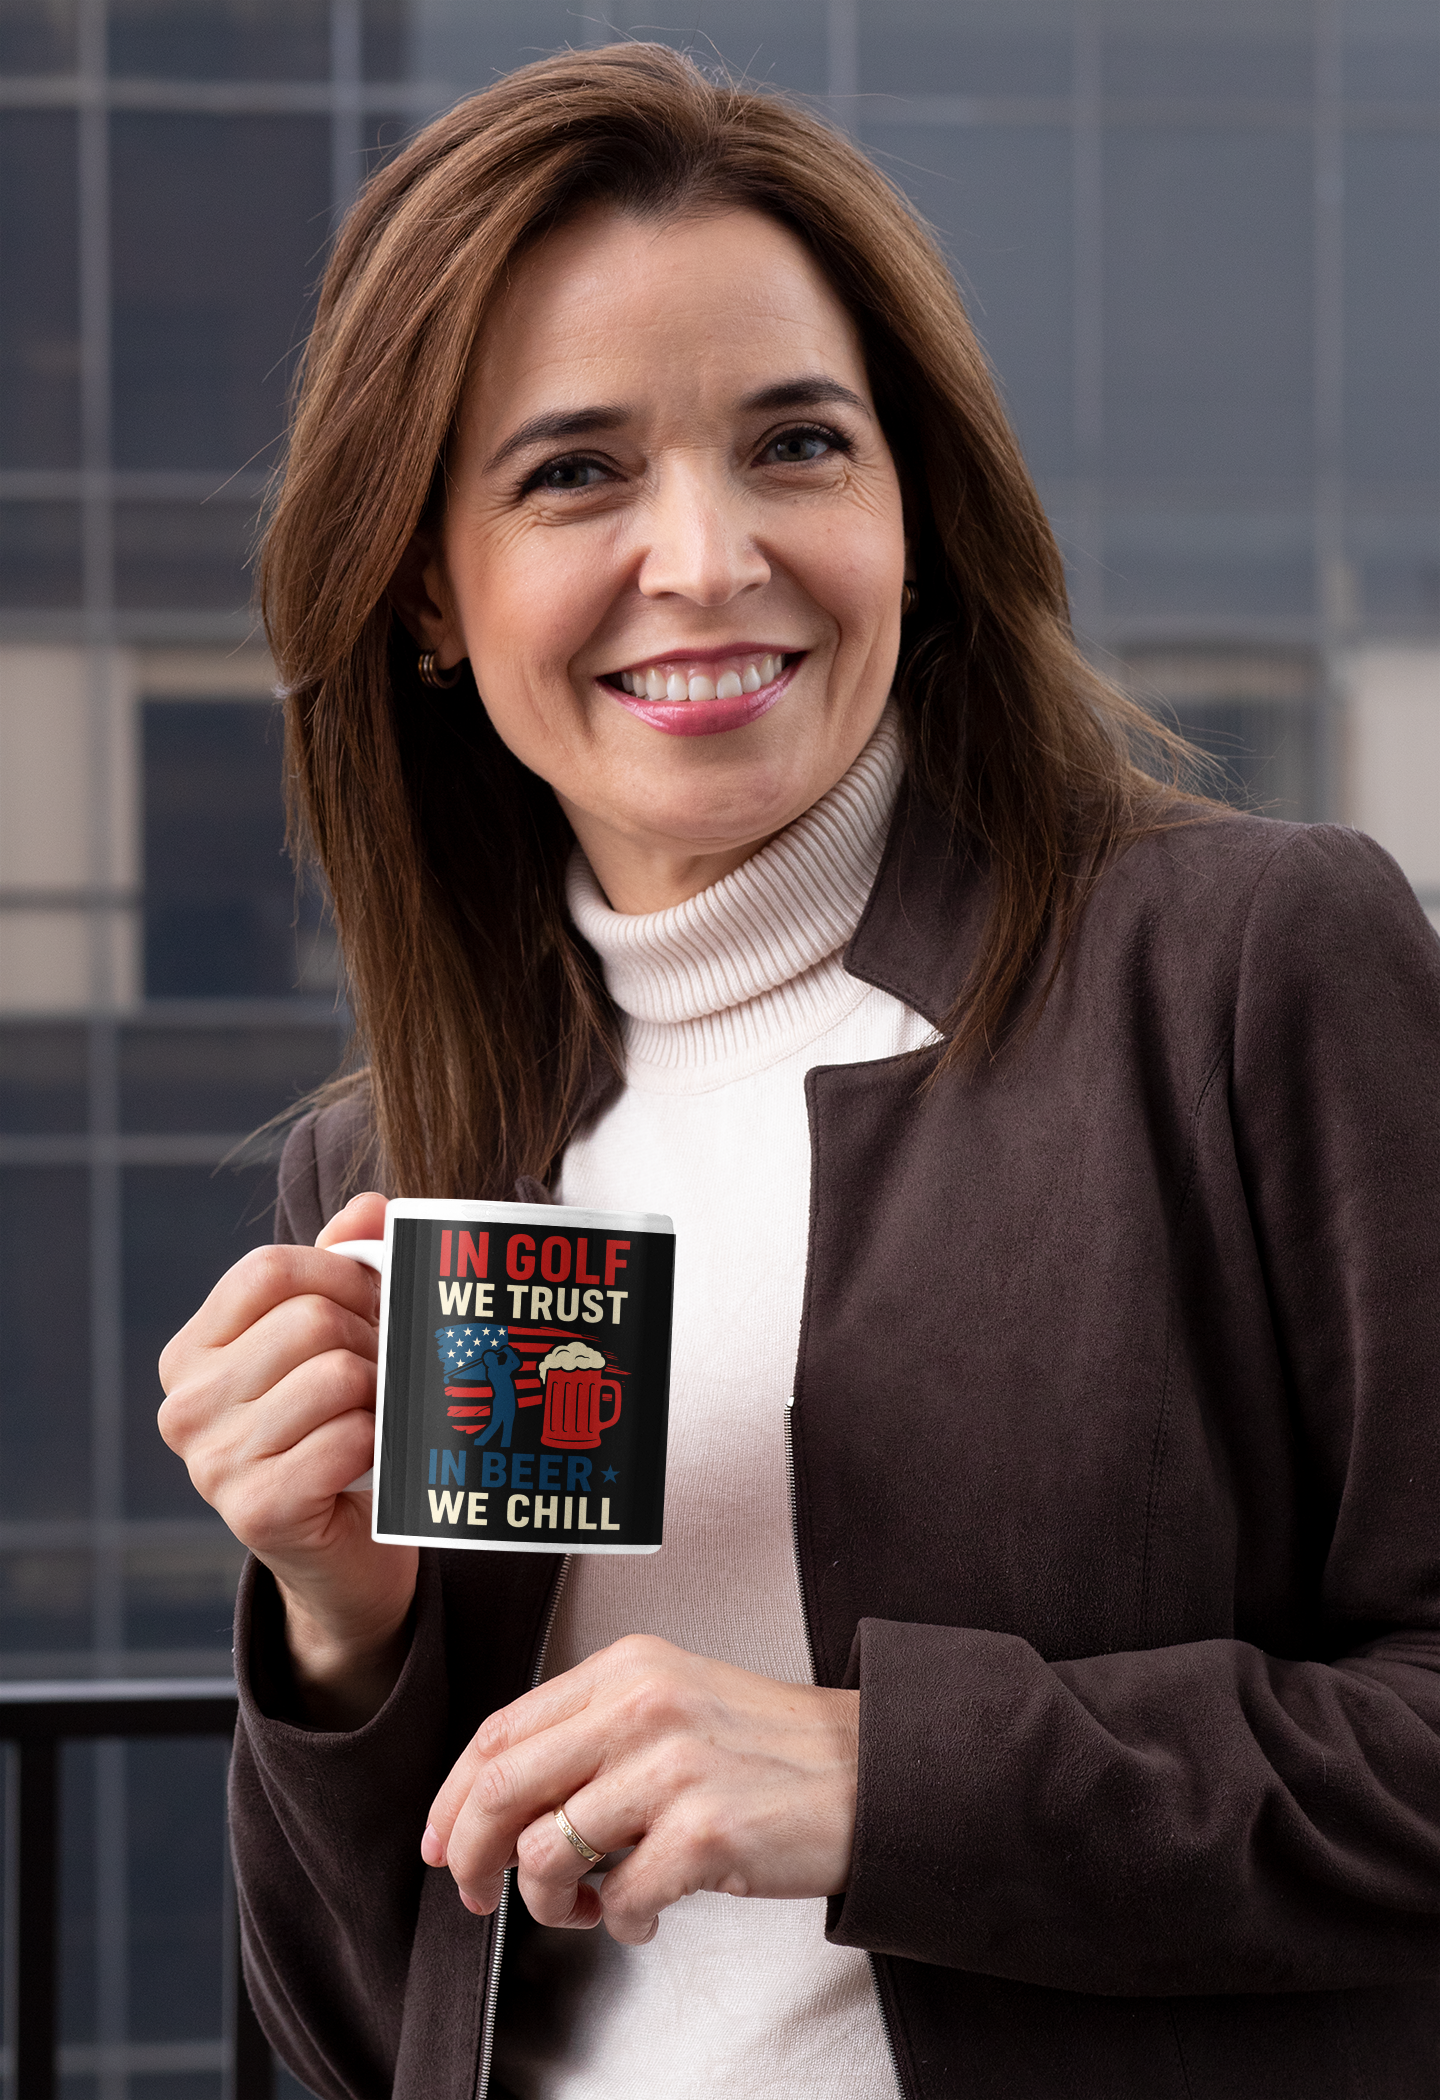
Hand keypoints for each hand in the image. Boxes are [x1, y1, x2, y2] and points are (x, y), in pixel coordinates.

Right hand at [158, 1191, 418, 1724]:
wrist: (343, 1558)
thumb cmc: (337, 1433)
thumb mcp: (335, 1342)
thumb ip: (345, 1267)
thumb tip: (370, 1205)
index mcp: (192, 1354)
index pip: (269, 1269)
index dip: (343, 1273)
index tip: (376, 1304)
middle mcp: (186, 1407)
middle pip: (311, 1319)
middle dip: (374, 1337)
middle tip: (391, 1369)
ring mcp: (213, 1464)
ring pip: (337, 1375)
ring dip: (383, 1392)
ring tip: (383, 1412)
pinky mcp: (257, 1511)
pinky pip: (349, 1436)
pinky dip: (383, 1440)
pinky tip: (378, 1458)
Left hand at [421, 1634, 859, 1942]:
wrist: (869, 1770)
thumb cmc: (766, 1747)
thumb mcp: (671, 1701)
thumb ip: (591, 1730)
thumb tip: (497, 1803)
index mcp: (627, 1667)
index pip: (502, 1731)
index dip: (453, 1797)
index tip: (439, 1841)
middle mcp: (643, 1705)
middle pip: (503, 1788)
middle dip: (471, 1856)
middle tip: (477, 1894)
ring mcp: (675, 1767)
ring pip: (549, 1853)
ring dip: (550, 1903)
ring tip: (587, 1906)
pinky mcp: (707, 1831)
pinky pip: (621, 1900)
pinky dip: (621, 1924)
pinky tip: (645, 1914)